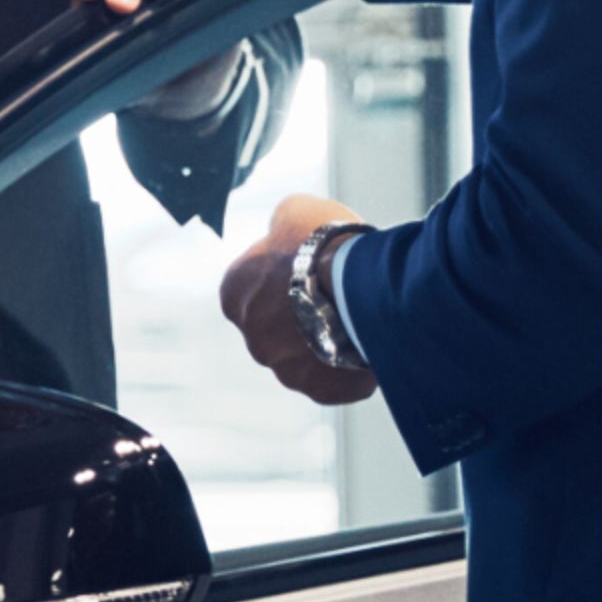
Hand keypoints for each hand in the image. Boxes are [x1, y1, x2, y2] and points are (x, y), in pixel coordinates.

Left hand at [217, 192, 381, 406]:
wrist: (358, 283)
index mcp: (234, 295)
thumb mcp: (294, 211)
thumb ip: (281, 224)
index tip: (312, 269)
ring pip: (309, 358)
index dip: (285, 277)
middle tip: (338, 296)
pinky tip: (367, 343)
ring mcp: (286, 369)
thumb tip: (283, 228)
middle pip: (280, 329)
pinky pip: (336, 380)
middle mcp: (252, 338)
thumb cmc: (323, 243)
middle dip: (305, 314)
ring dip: (329, 342)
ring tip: (358, 320)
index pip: (255, 289)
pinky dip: (351, 367)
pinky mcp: (320, 389)